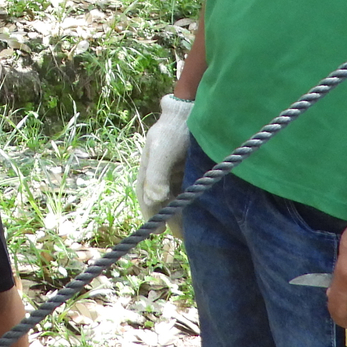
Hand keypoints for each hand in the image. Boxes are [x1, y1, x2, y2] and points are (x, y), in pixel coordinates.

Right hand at [137, 94, 193, 220]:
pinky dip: (191, 202)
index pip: (146, 199)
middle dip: (169, 218)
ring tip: (191, 228)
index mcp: (147, 170)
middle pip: (161, 202)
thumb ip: (156, 175)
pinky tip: (199, 211)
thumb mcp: (162, 150)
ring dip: (181, 212)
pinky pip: (187, 190)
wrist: (190, 111)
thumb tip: (154, 200)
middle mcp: (159, 174)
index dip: (152, 216)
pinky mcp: (187, 170)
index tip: (159, 231)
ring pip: (175, 198)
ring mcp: (173, 173)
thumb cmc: (173, 129)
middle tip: (180, 235)